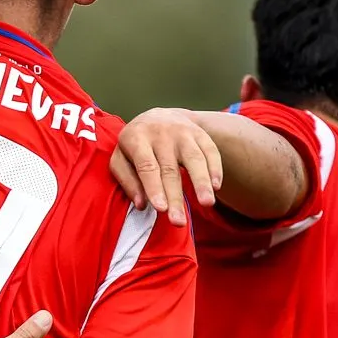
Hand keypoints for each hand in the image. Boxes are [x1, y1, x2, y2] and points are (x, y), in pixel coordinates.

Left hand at [111, 108, 221, 226]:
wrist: (160, 116)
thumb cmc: (137, 146)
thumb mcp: (121, 158)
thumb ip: (127, 180)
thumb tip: (141, 204)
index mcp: (137, 138)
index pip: (146, 166)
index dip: (154, 188)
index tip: (161, 208)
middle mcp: (161, 133)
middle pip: (170, 169)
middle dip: (175, 196)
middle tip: (178, 221)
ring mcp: (183, 132)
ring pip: (194, 159)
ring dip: (201, 182)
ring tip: (207, 203)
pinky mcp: (201, 134)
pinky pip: (211, 151)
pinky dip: (215, 169)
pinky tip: (216, 187)